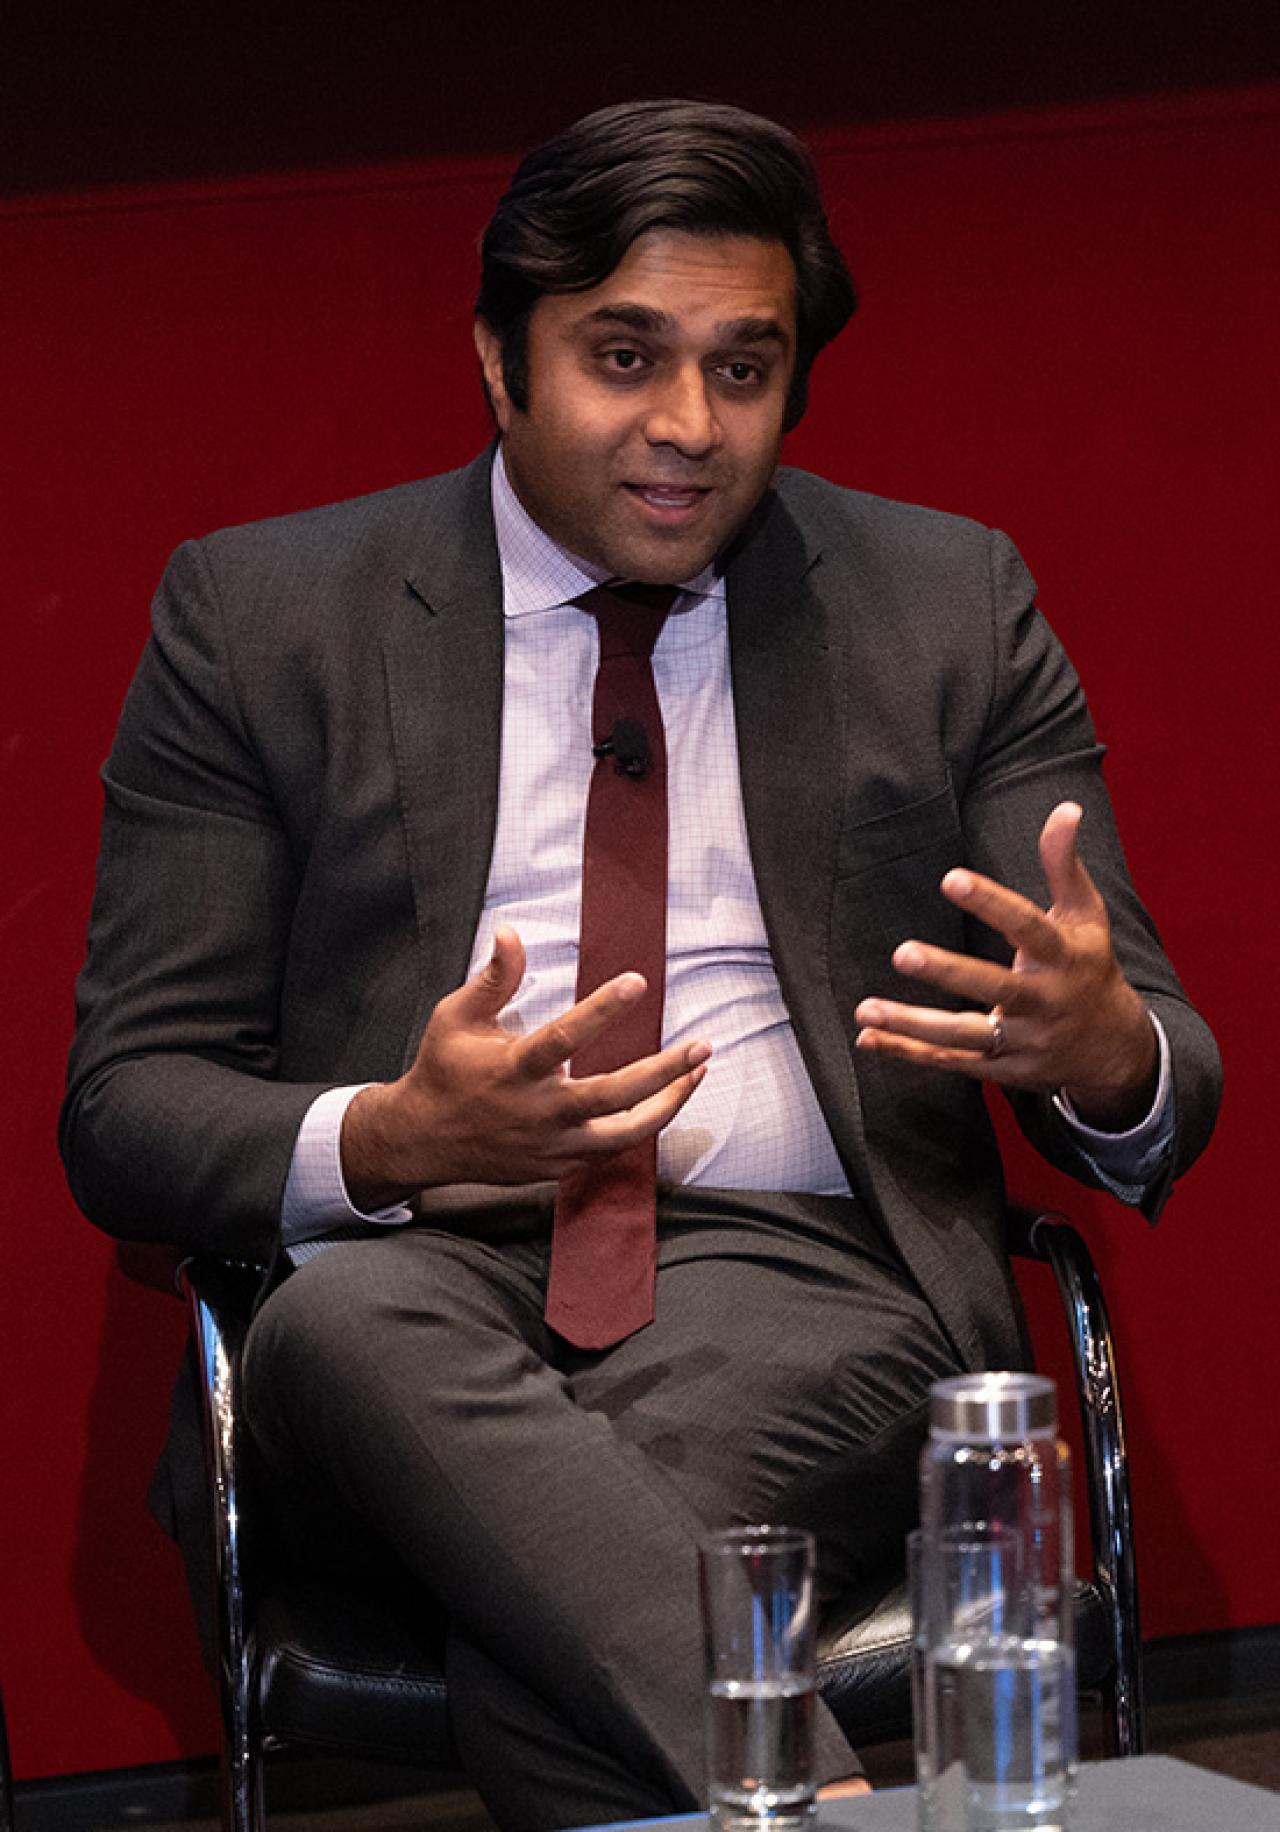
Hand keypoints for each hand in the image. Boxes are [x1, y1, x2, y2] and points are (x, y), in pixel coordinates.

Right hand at [341, 926, 710, 1209]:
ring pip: (625, 1134)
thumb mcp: (457, 1017)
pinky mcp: (559, 1166)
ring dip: (668, 1104)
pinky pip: (610, 1149)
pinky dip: (638, 1125)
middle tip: (701, 1047)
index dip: (602, 1010)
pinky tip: (660, 1099)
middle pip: (612, 1096)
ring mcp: (552, 1145)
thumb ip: (494, 979)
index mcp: (513, 1070)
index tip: (637, 982)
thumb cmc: (443, 1070)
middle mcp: (538, 1112)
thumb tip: (510, 933)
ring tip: (697, 1073)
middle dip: (664, 1073)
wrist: (423, 1140)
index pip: (563, 1038)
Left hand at [853, 802, 1157, 1128]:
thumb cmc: (1089, 967)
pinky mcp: (1004, 1069)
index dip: (991, 903)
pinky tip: (868, 1040)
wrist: (1115, 1049)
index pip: (1026, 926)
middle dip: (949, 972)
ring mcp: (1023, 1040)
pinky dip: (910, 1053)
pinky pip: (953, 1061)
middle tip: (903, 953)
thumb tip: (1066, 808)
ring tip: (866, 1011)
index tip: (951, 878)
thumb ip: (1064, 864)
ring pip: (966, 1035)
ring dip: (914, 1025)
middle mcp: (1043, 1001)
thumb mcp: (1086, 915)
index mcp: (1063, 957)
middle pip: (994, 987)